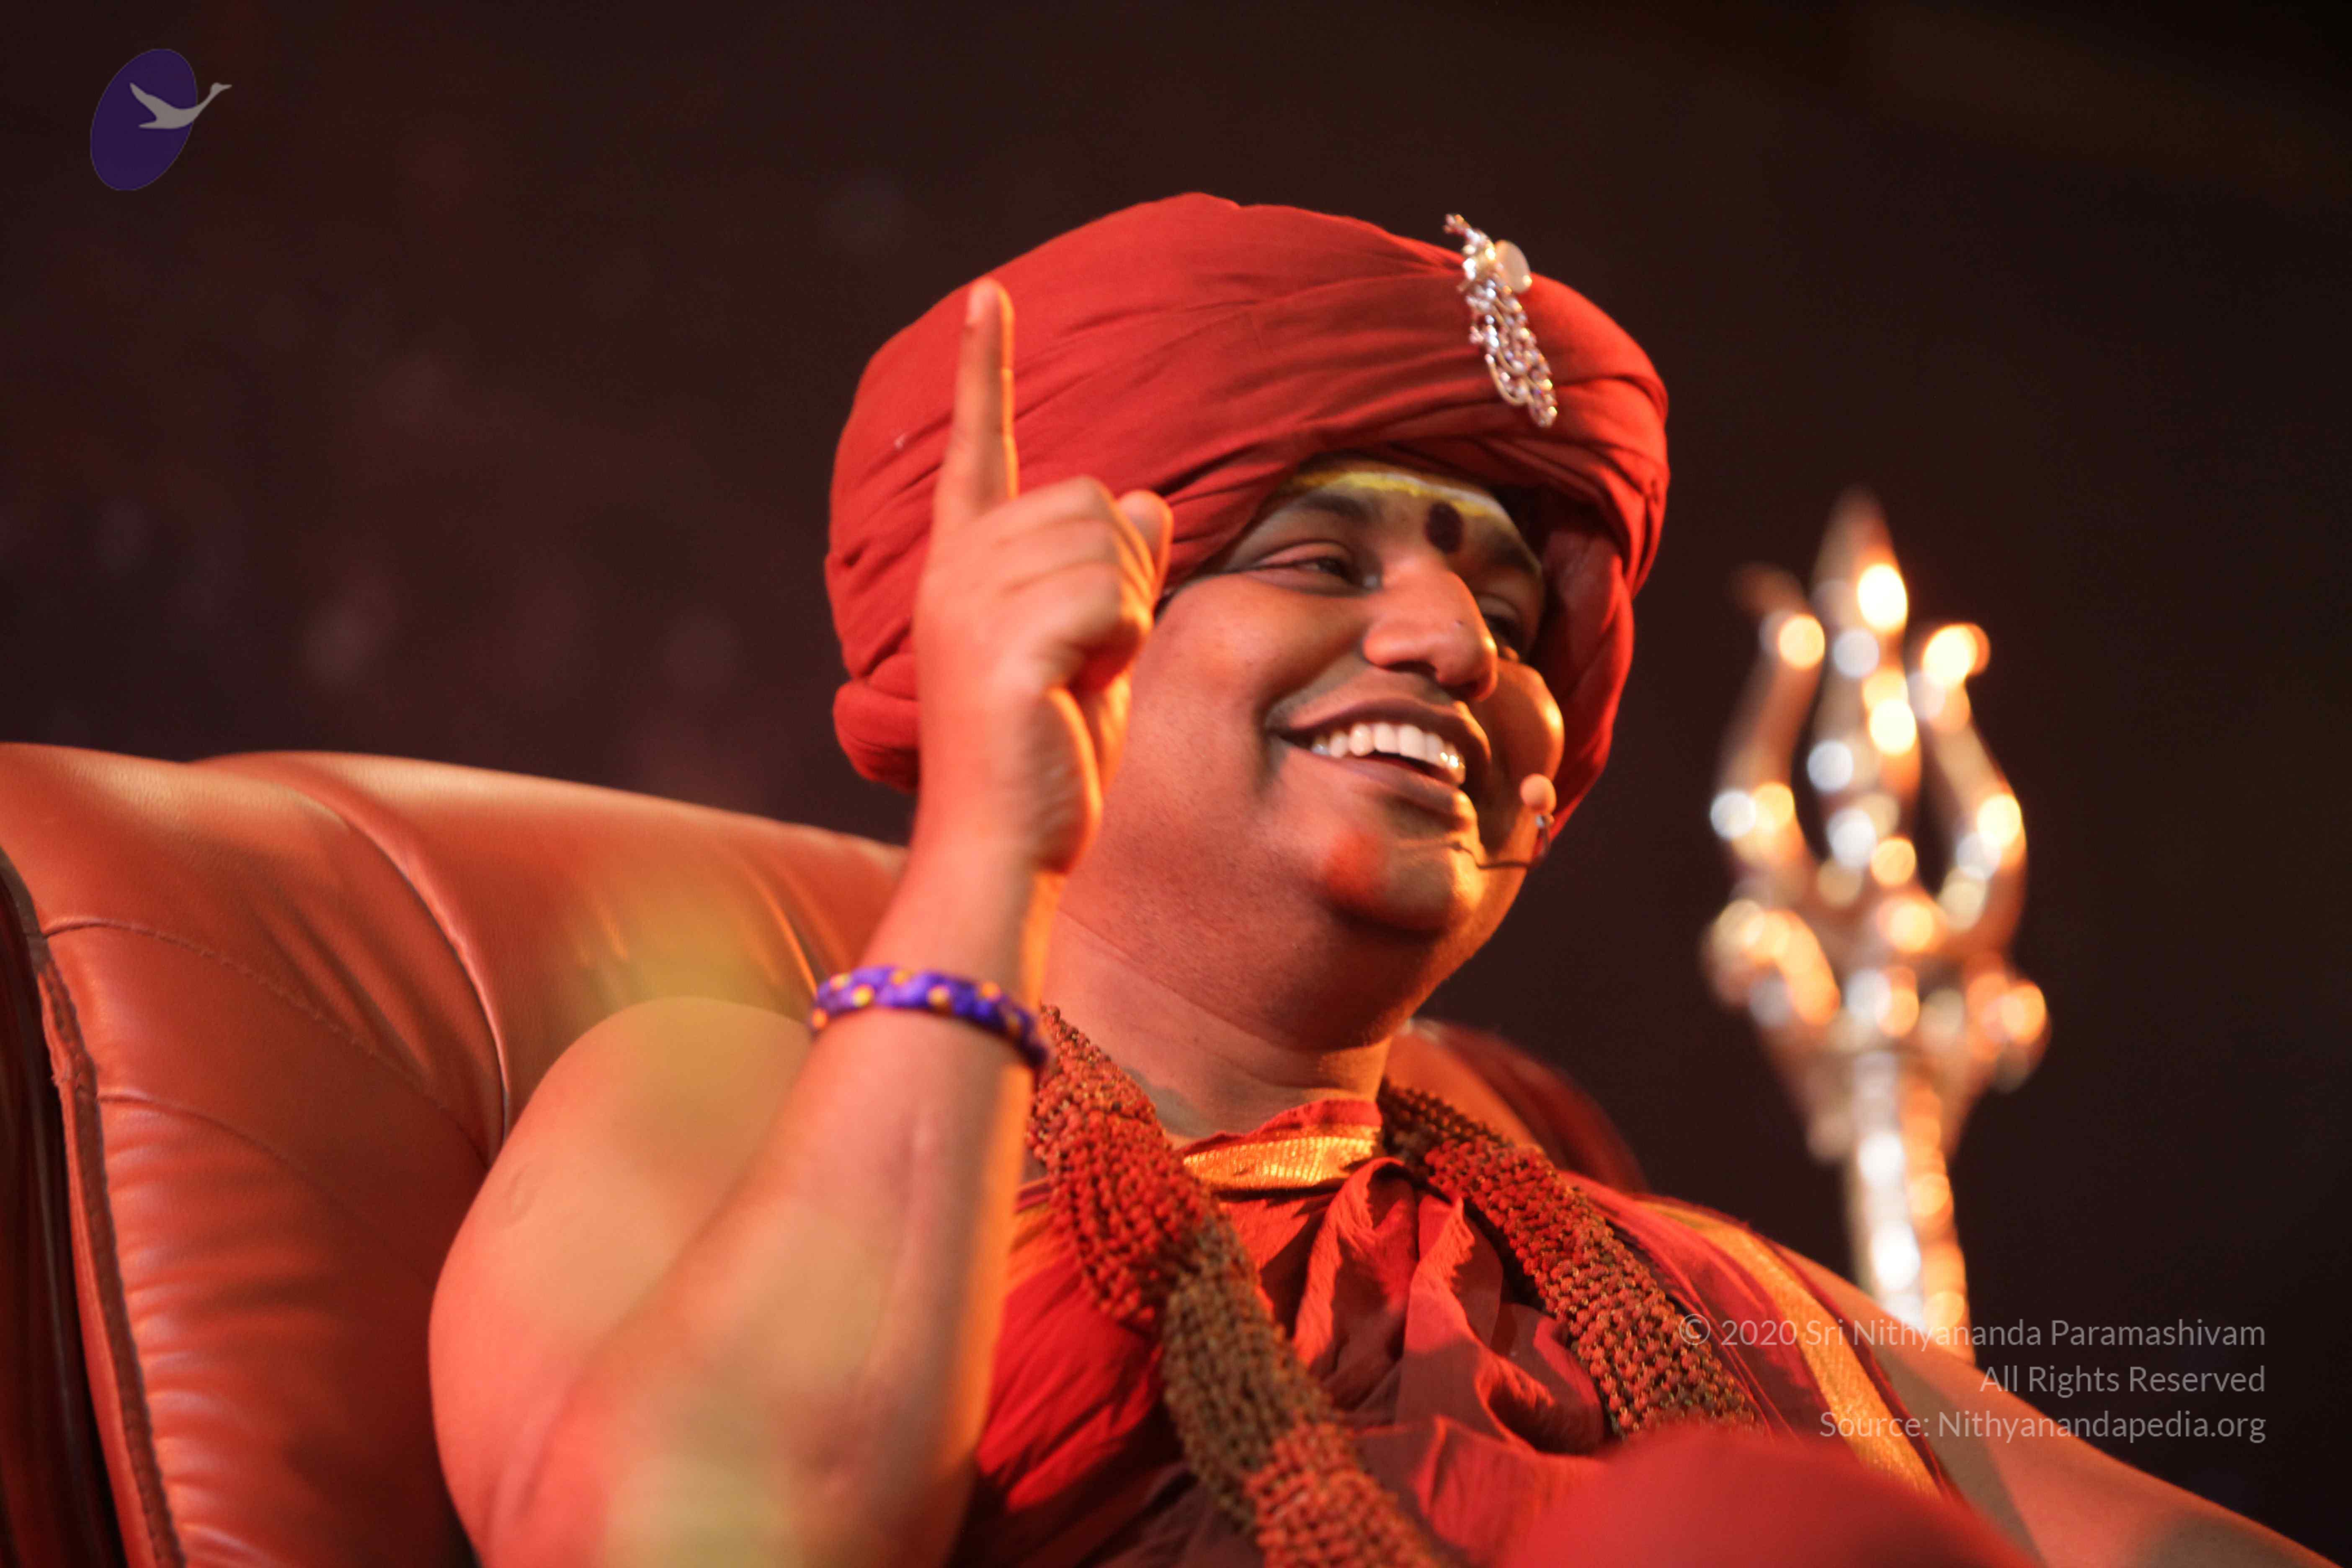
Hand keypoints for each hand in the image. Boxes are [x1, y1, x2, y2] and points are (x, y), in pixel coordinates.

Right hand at [910, 280, 1172, 877]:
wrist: (1007, 849)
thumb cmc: (1050, 760)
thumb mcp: (1092, 648)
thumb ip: (1109, 569)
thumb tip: (1143, 494)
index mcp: (961, 569)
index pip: (977, 449)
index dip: (985, 371)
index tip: (991, 295)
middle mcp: (954, 572)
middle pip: (1087, 496)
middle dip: (1121, 567)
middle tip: (1089, 652)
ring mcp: (972, 605)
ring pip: (1107, 538)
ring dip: (1124, 606)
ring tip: (1082, 675)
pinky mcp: (1006, 644)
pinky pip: (1111, 593)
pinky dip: (1121, 639)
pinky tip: (1082, 686)